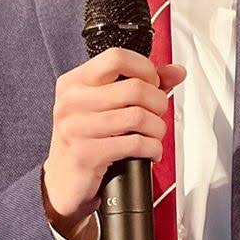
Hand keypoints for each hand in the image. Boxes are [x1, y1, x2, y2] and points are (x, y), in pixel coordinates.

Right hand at [41, 50, 186, 239]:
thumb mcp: (107, 106)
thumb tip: (176, 72)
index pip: (117, 58)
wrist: (63, 181)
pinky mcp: (86, 154)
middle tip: (156, 115)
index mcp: (75, 82)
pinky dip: (152, 149)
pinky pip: (134, 144)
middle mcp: (71, 101)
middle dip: (158, 103)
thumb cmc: (88, 140)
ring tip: (154, 136)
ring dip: (157, 129)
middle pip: (134, 88)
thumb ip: (142, 84)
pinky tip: (150, 152)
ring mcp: (76, 127)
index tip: (152, 84)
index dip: (145, 69)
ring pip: (138, 116)